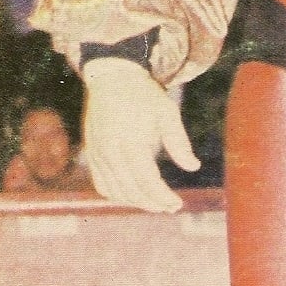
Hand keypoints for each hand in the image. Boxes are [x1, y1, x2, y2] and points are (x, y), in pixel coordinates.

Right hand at [82, 56, 198, 212]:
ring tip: (155, 203)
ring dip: (136, 202)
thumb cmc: (143, 95)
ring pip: (115, 191)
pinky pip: (101, 184)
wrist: (111, 78)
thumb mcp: (167, 112)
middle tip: (171, 207)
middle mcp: (110, 151)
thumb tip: (193, 167)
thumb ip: (179, 142)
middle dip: (153, 203)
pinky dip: (117, 195)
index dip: (162, 197)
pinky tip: (133, 196)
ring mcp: (98, 154)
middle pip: (131, 190)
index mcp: (130, 141)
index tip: (177, 204)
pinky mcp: (91, 154)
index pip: (146, 180)